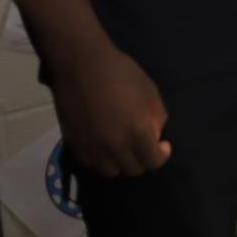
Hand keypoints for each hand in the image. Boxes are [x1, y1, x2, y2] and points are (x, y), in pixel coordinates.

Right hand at [52, 42, 169, 176]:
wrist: (81, 65)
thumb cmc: (121, 74)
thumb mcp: (150, 92)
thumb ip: (156, 118)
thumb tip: (155, 135)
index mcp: (136, 133)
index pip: (153, 162)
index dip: (161, 155)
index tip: (163, 144)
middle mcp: (113, 147)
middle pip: (133, 170)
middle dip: (143, 159)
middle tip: (144, 144)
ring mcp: (91, 148)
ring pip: (110, 171)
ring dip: (121, 162)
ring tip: (123, 145)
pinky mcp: (73, 144)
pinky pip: (91, 163)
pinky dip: (101, 158)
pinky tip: (104, 143)